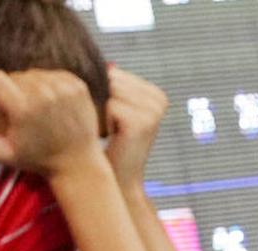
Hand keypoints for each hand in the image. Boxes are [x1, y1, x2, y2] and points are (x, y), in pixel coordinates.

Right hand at [0, 69, 102, 176]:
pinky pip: (54, 75)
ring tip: (42, 112)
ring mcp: (64, 89)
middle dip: (16, 92)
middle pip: (16, 75)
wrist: (77, 163)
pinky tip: (55, 106)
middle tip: (27, 115)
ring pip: (35, 74)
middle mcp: (44, 94)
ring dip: (34, 89)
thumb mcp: (1, 154)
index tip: (6, 108)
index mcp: (22, 108)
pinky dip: (51, 86)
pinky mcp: (78, 86)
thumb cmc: (37, 159)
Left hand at [103, 66, 167, 187]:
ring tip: (109, 131)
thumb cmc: (111, 145)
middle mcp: (159, 100)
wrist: (120, 182)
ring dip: (99, 110)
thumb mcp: (114, 110)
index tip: (108, 117)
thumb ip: (112, 85)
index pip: (114, 73)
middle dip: (99, 99)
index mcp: (156, 94)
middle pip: (110, 79)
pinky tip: (110, 137)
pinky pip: (107, 105)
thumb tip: (99, 61)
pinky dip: (101, 121)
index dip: (101, 93)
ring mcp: (152, 111)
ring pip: (107, 91)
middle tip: (107, 126)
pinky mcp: (140, 122)